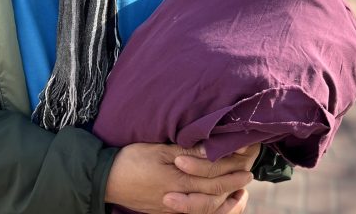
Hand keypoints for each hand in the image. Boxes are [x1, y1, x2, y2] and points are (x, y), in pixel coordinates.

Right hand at [105, 143, 253, 213]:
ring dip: (225, 199)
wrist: (107, 181)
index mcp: (180, 180)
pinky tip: (216, 201)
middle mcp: (180, 198)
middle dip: (233, 182)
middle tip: (249, 173)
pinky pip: (195, 212)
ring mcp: (174, 207)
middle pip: (214, 192)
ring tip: (239, 191)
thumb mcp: (159, 150)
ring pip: (207, 207)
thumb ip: (186, 151)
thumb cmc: (131, 160)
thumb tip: (210, 148)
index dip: (230, 165)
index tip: (244, 154)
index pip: (213, 174)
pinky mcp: (167, 210)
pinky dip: (211, 208)